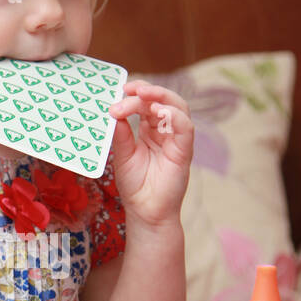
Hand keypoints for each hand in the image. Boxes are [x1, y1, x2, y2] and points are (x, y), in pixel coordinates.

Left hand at [108, 79, 193, 227]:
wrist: (145, 211)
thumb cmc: (135, 185)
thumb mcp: (122, 155)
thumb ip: (121, 135)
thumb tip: (114, 112)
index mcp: (150, 130)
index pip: (146, 104)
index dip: (135, 95)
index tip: (119, 92)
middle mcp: (165, 131)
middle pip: (163, 100)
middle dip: (148, 91)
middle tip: (130, 89)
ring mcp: (176, 140)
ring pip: (178, 107)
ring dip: (161, 97)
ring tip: (142, 96)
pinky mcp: (184, 151)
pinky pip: (185, 128)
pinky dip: (174, 116)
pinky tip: (159, 113)